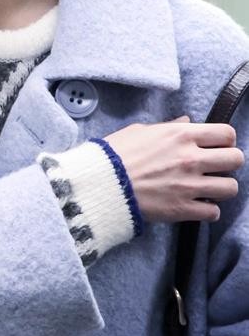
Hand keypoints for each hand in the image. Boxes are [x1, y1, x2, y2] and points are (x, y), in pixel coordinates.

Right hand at [105, 117, 243, 223]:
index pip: (227, 133)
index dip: (225, 140)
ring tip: (208, 189)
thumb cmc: (114, 155)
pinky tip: (197, 206)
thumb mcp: (140, 131)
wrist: (100, 185)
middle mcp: (191, 159)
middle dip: (228, 163)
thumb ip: (168, 127)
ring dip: (221, 188)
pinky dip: (207, 210)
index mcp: (181, 135)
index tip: (217, 146)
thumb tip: (186, 122)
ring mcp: (189, 186)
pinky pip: (214, 212)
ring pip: (230, 188)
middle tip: (215, 168)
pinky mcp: (182, 209)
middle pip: (235, 159)